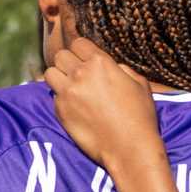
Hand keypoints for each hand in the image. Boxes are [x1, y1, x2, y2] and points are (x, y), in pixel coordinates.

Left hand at [43, 38, 159, 174]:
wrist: (130, 148)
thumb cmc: (140, 116)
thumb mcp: (140, 84)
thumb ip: (121, 69)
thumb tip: (111, 66)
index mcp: (101, 63)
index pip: (78, 43)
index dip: (83, 51)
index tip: (86, 59)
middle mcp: (81, 74)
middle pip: (61, 55)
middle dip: (69, 62)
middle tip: (78, 74)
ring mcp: (68, 92)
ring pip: (50, 73)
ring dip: (59, 77)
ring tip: (71, 87)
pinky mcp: (60, 111)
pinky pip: (54, 96)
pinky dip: (61, 98)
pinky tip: (74, 107)